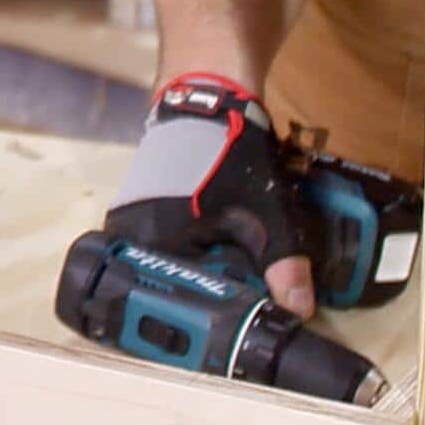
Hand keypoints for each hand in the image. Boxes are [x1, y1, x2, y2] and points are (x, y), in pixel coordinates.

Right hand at [105, 72, 316, 318]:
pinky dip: (187, 253)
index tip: (238, 322)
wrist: (207, 102)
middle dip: (206, 295)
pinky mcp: (134, 210)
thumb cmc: (231, 154)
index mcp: (152, 244)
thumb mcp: (266, 215)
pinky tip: (212, 247)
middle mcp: (129, 238)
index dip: (212, 317)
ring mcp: (126, 223)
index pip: (179, 304)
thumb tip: (298, 310)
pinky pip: (159, 248)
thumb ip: (283, 266)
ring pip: (165, 269)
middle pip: (170, 289)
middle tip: (238, 293)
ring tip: (227, 270)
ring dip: (197, 274)